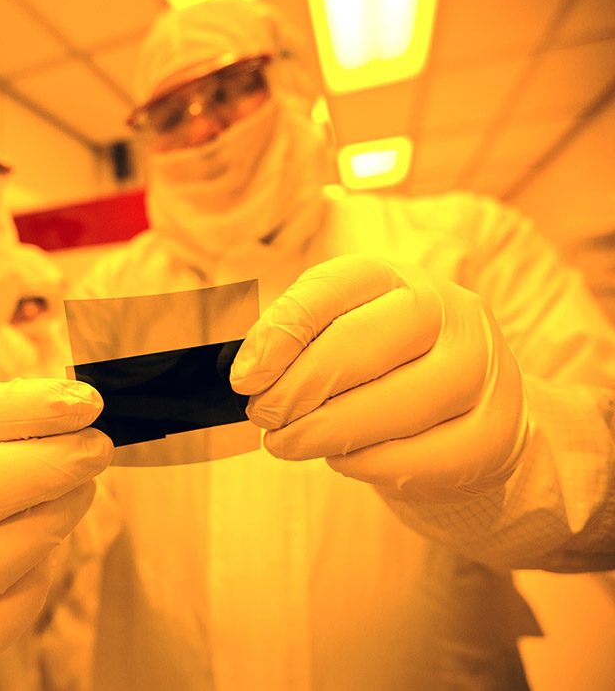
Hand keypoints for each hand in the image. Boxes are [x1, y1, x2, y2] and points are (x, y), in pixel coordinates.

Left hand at [230, 255, 527, 501]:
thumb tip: (246, 372)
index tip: (243, 377)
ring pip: (390, 407)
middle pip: (358, 346)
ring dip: (322, 434)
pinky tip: (342, 458)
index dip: (279, 333)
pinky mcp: (495, 432)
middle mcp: (451, 311)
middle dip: (296, 389)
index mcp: (397, 275)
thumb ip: (294, 340)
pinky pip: (419, 457)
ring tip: (285, 443)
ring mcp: (483, 371)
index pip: (331, 288)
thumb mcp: (338, 330)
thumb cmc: (381, 362)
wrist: (466, 406)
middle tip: (262, 416)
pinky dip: (366, 464)